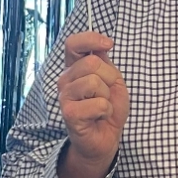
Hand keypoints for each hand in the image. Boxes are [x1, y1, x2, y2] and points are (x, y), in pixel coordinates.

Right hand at [56, 33, 128, 177]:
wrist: (105, 138)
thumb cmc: (107, 108)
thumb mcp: (112, 81)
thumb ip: (105, 63)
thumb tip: (102, 45)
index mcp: (75, 69)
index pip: (73, 44)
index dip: (90, 39)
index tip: (108, 44)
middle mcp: (66, 80)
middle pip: (92, 63)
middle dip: (109, 78)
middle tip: (107, 93)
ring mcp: (65, 97)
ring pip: (94, 82)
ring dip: (107, 96)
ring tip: (102, 106)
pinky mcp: (69, 113)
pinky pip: (98, 103)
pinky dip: (106, 110)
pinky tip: (99, 116)